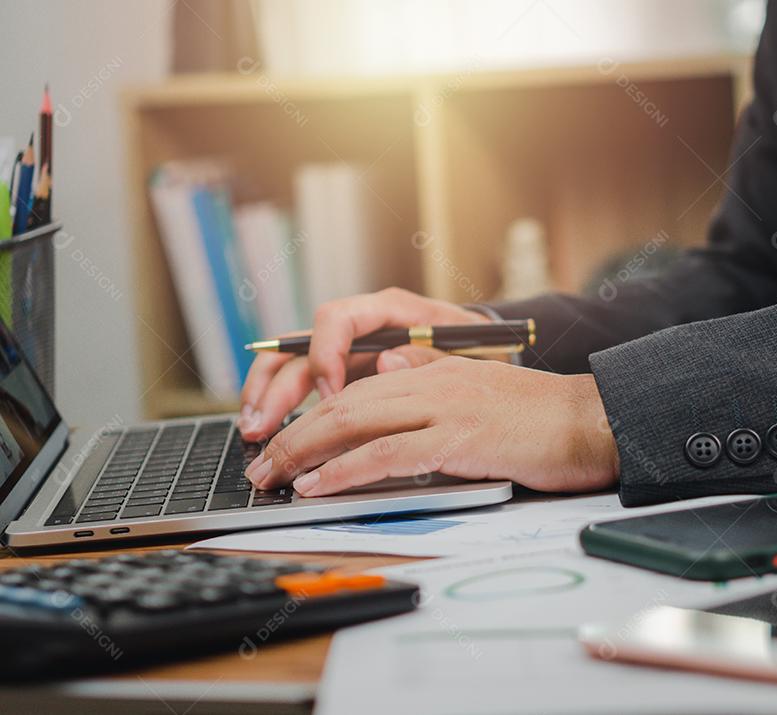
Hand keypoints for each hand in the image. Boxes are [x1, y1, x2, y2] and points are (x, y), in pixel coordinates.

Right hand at [238, 288, 489, 441]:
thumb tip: (386, 363)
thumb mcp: (470, 351)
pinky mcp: (348, 372)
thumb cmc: (484, 348)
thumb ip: (430, 356)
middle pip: (301, 344)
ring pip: (291, 361)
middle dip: (276, 385)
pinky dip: (282, 405)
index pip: (338, 319)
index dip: (325, 356)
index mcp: (391, 311)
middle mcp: (362, 326)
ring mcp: (351, 348)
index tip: (327, 395)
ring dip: (267, 394)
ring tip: (252, 429)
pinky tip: (269, 431)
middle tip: (262, 424)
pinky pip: (303, 381)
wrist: (495, 350)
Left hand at [243, 357, 619, 495]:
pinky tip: (318, 486)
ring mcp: (444, 406)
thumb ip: (434, 376)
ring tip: (272, 479)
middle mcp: (431, 379)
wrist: (592, 421)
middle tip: (261, 466)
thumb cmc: (542, 416)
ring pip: (353, 421)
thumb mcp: (480, 389)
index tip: (285, 443)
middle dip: (292, 434)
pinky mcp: (458, 438)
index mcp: (435, 368)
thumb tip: (391, 364)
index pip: (356, 387)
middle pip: (343, 402)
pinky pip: (387, 453)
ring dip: (303, 452)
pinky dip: (344, 470)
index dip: (312, 415)